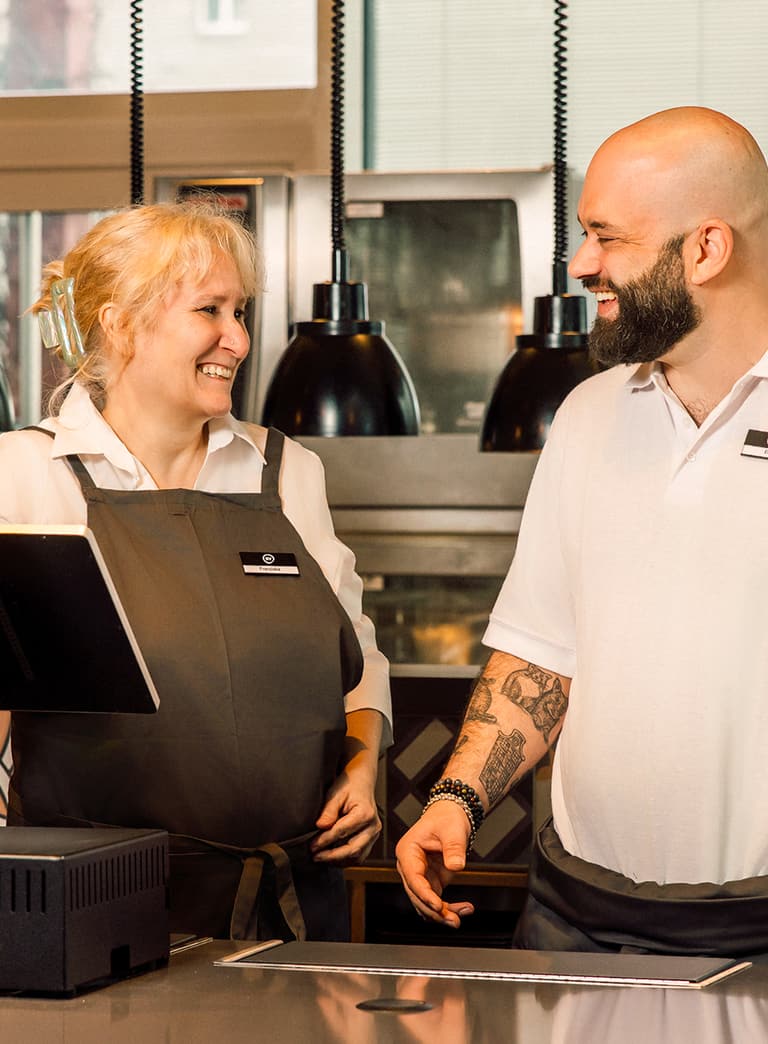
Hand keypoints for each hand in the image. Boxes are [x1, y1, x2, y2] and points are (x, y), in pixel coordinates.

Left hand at [310, 763, 381, 864]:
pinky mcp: (371, 839)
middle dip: (332, 856)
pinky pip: (359, 855)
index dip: (325, 840)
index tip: (312, 846)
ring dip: (338, 860)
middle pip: (353, 849)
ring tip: (321, 857)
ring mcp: (374, 834)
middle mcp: (373, 826)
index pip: (342, 832)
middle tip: (315, 856)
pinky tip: (331, 856)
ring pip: (357, 856)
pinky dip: (345, 859)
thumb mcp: (335, 793)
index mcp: (365, 813)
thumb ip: (328, 811)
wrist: (361, 783)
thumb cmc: (348, 786)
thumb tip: (320, 827)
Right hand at [395, 801, 474, 927]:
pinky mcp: (431, 882)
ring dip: (441, 914)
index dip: (424, 894)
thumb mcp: (452, 829)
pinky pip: (436, 902)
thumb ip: (453, 848)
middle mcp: (410, 866)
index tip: (437, 905)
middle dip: (434, 910)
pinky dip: (447, 909)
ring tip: (459, 918)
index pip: (413, 878)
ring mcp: (420, 876)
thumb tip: (456, 866)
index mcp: (407, 851)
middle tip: (453, 920)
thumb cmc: (446, 819)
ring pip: (425, 903)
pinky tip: (462, 910)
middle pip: (417, 895)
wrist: (450, 817)